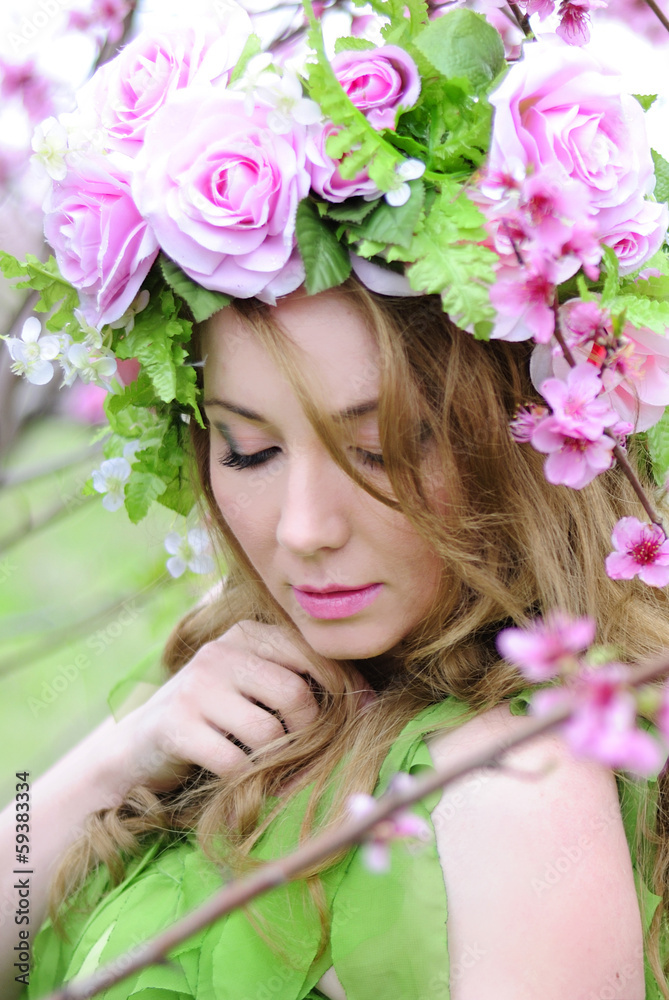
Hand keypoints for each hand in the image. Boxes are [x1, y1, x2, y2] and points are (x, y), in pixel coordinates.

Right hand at [114, 620, 372, 791]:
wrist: (138, 748)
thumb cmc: (213, 718)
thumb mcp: (252, 684)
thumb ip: (299, 680)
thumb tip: (371, 701)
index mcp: (246, 634)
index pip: (310, 654)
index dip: (344, 687)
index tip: (363, 713)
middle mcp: (220, 653)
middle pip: (294, 694)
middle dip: (308, 732)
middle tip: (301, 751)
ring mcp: (195, 688)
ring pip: (267, 732)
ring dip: (273, 760)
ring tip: (262, 762)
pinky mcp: (176, 726)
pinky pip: (235, 761)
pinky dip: (244, 780)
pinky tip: (235, 778)